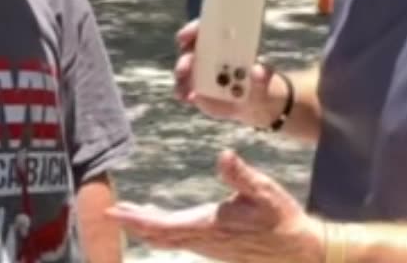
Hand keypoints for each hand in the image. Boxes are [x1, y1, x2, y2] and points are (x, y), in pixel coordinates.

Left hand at [108, 150, 323, 262]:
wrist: (298, 251)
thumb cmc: (281, 219)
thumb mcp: (265, 191)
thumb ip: (241, 175)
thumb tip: (224, 154)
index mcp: (210, 226)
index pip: (163, 224)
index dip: (136, 219)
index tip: (113, 212)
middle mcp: (203, 240)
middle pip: (158, 235)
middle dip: (132, 224)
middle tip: (109, 213)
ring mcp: (208, 247)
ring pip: (166, 240)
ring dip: (145, 228)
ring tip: (127, 215)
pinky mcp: (214, 247)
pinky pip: (178, 240)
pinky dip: (161, 231)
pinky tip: (158, 222)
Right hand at [174, 20, 277, 127]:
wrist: (255, 102)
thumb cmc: (259, 81)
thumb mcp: (264, 77)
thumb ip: (261, 75)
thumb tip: (257, 72)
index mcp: (224, 42)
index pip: (204, 29)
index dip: (193, 30)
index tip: (184, 37)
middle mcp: (208, 53)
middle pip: (190, 49)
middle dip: (185, 58)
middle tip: (185, 68)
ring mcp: (201, 71)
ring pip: (185, 70)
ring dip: (182, 78)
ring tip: (185, 90)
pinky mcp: (196, 89)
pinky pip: (185, 89)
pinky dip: (184, 93)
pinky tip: (188, 98)